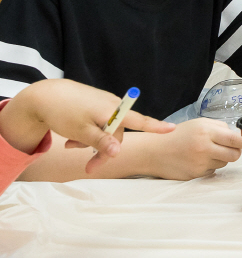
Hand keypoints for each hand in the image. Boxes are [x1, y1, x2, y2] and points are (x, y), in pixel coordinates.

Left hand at [0, 80, 174, 172]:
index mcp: (112, 111)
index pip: (140, 120)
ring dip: (91, 143)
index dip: (157, 126)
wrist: (47, 95)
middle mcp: (113, 105)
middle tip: (88, 168)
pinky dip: (87, 133)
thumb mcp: (81, 131)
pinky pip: (98, 124)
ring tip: (70, 145)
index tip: (173, 129)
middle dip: (104, 151)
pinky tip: (71, 138)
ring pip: (106, 130)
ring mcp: (104, 104)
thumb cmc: (65, 113)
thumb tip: (119, 152)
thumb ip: (101, 142)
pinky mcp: (96, 104)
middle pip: (118, 134)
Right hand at [147, 117, 241, 179]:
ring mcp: (200, 163)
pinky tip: (198, 160)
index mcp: (207, 131)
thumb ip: (219, 127)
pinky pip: (212, 171)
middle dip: (235, 152)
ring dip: (221, 158)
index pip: (235, 139)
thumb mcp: (199, 123)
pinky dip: (210, 166)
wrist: (155, 151)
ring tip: (207, 152)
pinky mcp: (196, 175)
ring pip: (224, 163)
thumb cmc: (179, 134)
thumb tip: (236, 136)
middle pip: (234, 155)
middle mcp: (205, 147)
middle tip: (229, 148)